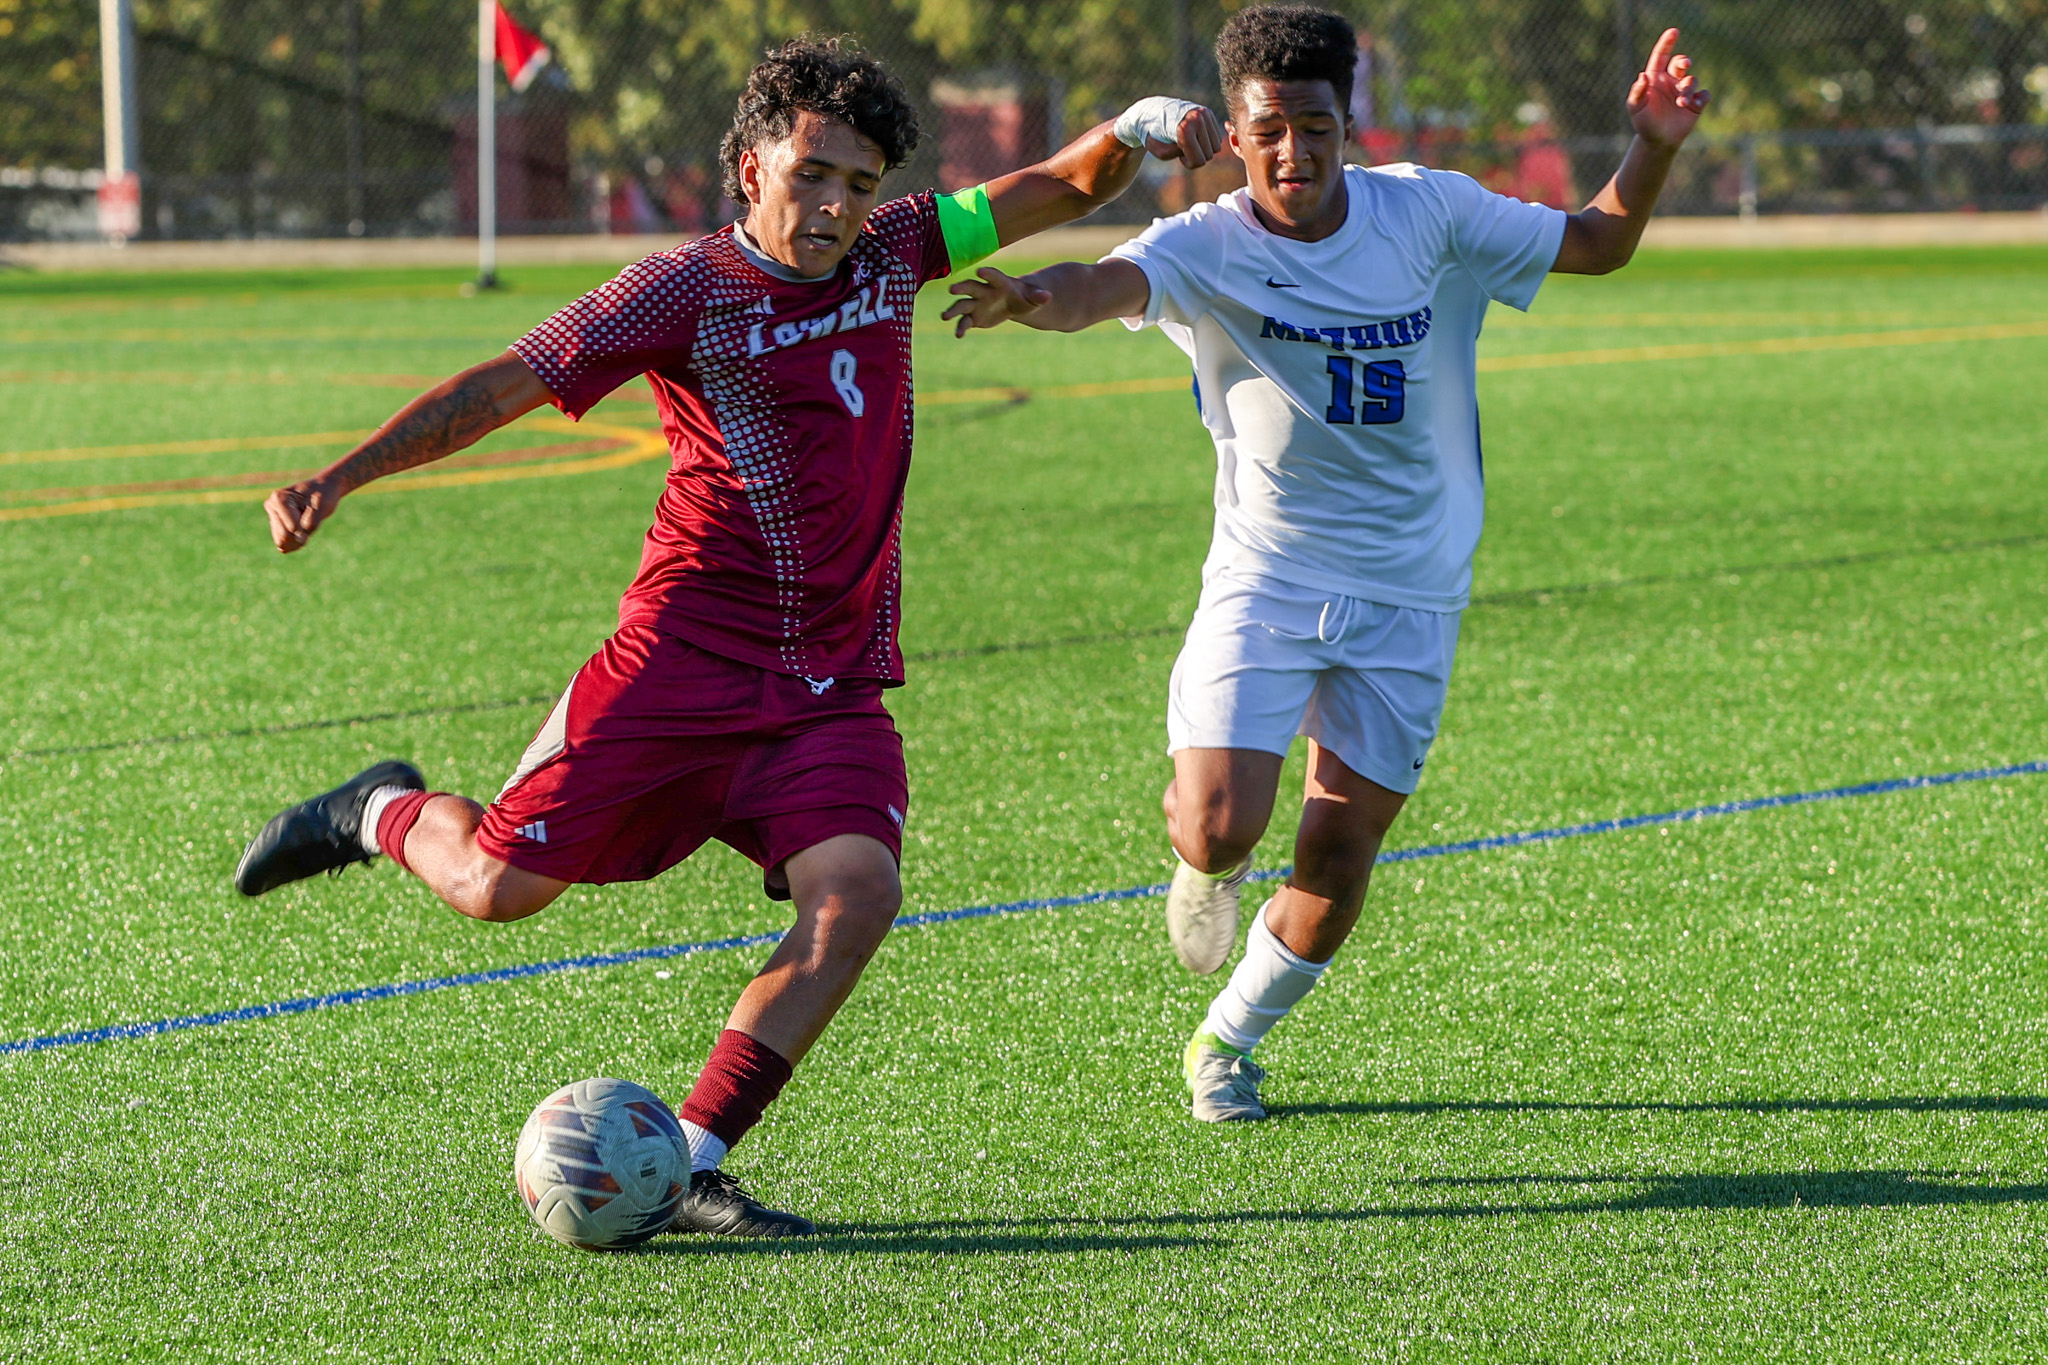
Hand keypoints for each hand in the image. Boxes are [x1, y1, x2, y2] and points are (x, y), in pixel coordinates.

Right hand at [263, 475, 342, 552]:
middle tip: (311, 519)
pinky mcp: (276, 524)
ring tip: (307, 522)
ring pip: (283, 542)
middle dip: (301, 534)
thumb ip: (310, 523)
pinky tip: (303, 529)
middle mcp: (271, 506)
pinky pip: (283, 544)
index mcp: (279, 498)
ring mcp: (272, 515)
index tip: (313, 511)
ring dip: (299, 538)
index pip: (291, 529)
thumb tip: (299, 540)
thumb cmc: (325, 495)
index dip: (307, 527)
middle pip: (284, 537)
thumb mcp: (323, 508)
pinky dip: (296, 542)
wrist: (324, 489)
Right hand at [941, 267, 1052, 337]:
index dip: (987, 273)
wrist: (1015, 304)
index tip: (979, 271)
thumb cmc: (1026, 297)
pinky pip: (965, 322)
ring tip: (944, 317)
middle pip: (970, 287)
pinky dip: (961, 328)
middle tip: (952, 289)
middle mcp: (984, 291)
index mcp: (999, 282)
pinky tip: (959, 335)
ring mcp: (977, 304)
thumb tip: (1048, 296)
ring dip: (953, 310)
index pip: (992, 275)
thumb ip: (1040, 296)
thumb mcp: (1035, 297)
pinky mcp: (974, 317)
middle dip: (961, 288)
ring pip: (962, 305)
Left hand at [1146, 104, 1223, 169]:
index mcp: (1185, 129)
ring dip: (1203, 148)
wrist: (1152, 112)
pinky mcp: (1208, 112)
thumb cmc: (1154, 136)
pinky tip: (1194, 135)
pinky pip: (1217, 136)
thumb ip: (1179, 155)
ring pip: (1216, 146)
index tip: (1180, 156)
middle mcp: (1198, 118)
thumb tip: (1201, 150)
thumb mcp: (1161, 152)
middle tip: (1182, 149)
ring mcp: (1204, 113)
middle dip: (1197, 156)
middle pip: (1210, 154)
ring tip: (1189, 142)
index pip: (1200, 160)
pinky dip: (1207, 140)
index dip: (1189, 163)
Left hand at [1629, 28, 1709, 148]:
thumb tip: (1642, 75)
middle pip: (1680, 63)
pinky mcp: (1696, 103)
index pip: (1661, 56)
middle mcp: (1671, 81)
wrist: (1658, 141)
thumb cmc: (1644, 123)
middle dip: (1684, 61)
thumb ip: (1637, 92)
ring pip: (1692, 79)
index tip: (1674, 31)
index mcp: (1656, 78)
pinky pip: (1704, 94)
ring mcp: (1684, 91)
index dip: (1667, 43)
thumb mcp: (1635, 108)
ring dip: (1688, 89)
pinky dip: (1702, 98)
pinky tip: (1695, 105)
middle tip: (1684, 65)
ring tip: (1681, 102)